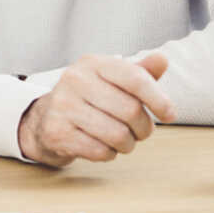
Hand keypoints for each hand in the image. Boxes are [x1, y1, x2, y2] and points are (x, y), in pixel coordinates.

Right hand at [17, 53, 175, 166]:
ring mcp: (63, 105)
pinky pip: (100, 151)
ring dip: (128, 144)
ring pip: (117, 135)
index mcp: (93, 63)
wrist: (44, 118)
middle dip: (143, 128)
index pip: (135, 78)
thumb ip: (140, 72)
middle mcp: (75, 79)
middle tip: (140, 131)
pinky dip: (109, 153)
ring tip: (122, 139)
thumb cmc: (89, 98)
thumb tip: (162, 59)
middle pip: (130, 110)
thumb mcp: (112, 80)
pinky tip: (102, 145)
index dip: (159, 99)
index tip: (169, 114)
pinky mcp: (56, 131)